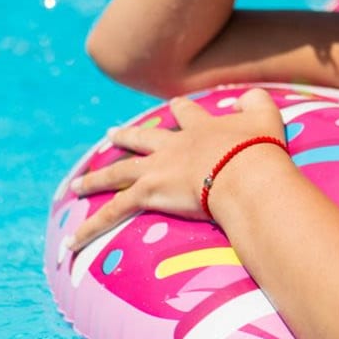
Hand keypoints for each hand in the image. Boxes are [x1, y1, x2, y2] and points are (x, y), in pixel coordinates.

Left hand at [62, 88, 287, 251]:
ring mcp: (157, 168)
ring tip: (78, 184)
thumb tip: (246, 98)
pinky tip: (72, 240)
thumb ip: (255, 101)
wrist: (245, 171)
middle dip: (125, 137)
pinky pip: (112, 212)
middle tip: (111, 134)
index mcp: (201, 127)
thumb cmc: (259, 148)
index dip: (179, 111)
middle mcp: (173, 145)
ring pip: (117, 172)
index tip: (174, 108)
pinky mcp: (148, 192)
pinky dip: (90, 227)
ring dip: (96, 179)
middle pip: (140, 138)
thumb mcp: (265, 115)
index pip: (185, 113)